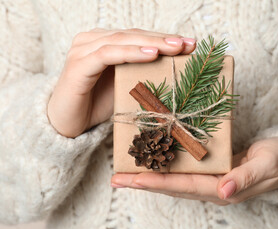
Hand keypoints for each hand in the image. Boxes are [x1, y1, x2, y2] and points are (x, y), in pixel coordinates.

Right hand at [47, 28, 196, 137]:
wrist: (68, 124)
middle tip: (188, 44)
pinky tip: (151, 55)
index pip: (139, 37)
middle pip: (133, 35)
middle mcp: (92, 40)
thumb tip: (176, 69)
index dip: (164, 39)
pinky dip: (131, 53)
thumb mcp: (126, 86)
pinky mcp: (79, 65)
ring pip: (123, 40)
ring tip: (175, 48)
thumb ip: (143, 72)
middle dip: (163, 39)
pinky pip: (107, 54)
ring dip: (151, 43)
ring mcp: (83, 50)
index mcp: (105, 42)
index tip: (190, 44)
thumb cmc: (98, 105)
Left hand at [111, 137, 277, 205]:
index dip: (157, 183)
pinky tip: (153, 158)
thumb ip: (247, 177)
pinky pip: (183, 169)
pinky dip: (165, 165)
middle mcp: (211, 187)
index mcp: (222, 189)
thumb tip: (224, 189)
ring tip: (126, 170)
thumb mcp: (267, 166)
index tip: (133, 180)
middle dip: (143, 182)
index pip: (183, 187)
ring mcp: (210, 179)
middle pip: (172, 186)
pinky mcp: (211, 168)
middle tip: (117, 177)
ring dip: (150, 175)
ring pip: (174, 179)